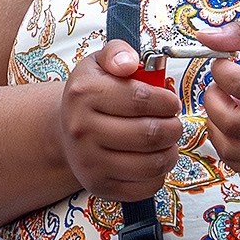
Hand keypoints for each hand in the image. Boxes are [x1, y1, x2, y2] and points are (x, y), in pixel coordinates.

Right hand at [59, 40, 183, 200]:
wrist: (66, 131)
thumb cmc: (92, 93)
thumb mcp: (99, 63)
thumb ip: (118, 52)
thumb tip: (129, 63)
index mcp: (84, 94)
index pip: (141, 99)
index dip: (167, 101)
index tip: (171, 102)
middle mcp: (82, 130)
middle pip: (150, 134)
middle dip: (173, 127)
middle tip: (173, 122)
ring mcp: (89, 162)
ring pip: (152, 164)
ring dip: (171, 151)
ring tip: (167, 141)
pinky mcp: (99, 187)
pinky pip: (146, 187)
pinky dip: (159, 174)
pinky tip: (153, 159)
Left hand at [194, 21, 239, 172]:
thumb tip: (205, 37)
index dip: (221, 69)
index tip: (225, 59)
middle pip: (233, 122)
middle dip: (213, 98)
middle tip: (221, 82)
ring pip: (232, 149)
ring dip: (215, 125)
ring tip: (224, 103)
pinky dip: (226, 147)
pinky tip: (230, 125)